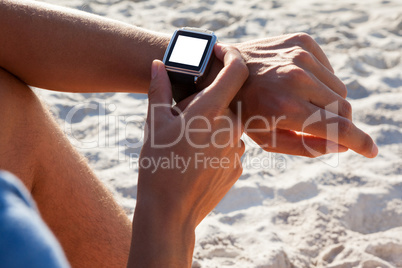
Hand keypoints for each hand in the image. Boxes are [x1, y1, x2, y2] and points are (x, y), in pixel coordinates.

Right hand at [128, 44, 247, 267]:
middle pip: (226, 101)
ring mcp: (238, 150)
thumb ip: (160, 90)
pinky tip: (195, 160)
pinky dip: (215, 145)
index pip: (236, 71)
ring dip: (211, 126)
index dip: (231, 55)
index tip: (220, 51)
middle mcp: (231, 128)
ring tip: (186, 144)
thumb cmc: (158, 166)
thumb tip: (158, 65)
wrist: (170, 213)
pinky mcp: (238, 167)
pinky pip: (229, 146)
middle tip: (183, 117)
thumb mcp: (155, 124)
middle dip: (207, 102)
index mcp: (211, 112)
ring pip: (227, 125)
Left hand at [230, 33, 377, 157]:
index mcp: (286, 106)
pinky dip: (321, 81)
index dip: (360, 142)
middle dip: (338, 122)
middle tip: (319, 125)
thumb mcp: (266, 138)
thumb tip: (341, 146)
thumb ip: (305, 146)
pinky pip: (328, 69)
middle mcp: (297, 77)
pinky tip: (299, 84)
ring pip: (339, 88)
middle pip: (343, 108)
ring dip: (328, 101)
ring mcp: (300, 55)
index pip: (338, 127)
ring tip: (302, 103)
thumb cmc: (242, 110)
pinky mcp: (302, 41)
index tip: (371, 151)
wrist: (223, 70)